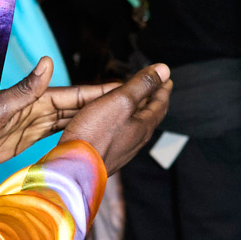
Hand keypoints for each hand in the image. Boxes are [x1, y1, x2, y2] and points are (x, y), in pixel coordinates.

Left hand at [0, 56, 121, 163]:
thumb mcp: (0, 107)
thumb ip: (25, 88)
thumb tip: (48, 61)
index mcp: (35, 98)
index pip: (75, 95)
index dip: (100, 93)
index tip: (124, 90)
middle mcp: (37, 107)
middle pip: (78, 107)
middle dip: (103, 106)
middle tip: (132, 107)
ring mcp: (33, 122)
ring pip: (71, 120)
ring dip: (92, 120)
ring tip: (118, 123)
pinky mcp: (28, 137)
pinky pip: (58, 134)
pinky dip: (76, 133)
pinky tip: (90, 137)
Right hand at [59, 63, 175, 174]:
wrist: (73, 169)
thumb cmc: (94, 135)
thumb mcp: (120, 101)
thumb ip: (141, 85)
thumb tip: (164, 70)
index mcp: (143, 127)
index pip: (159, 104)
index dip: (163, 89)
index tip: (166, 79)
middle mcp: (135, 140)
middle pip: (149, 116)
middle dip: (152, 100)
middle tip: (154, 88)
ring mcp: (121, 149)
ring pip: (134, 126)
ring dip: (137, 111)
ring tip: (134, 102)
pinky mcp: (106, 155)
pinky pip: (120, 134)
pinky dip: (121, 121)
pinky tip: (112, 122)